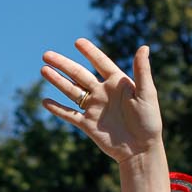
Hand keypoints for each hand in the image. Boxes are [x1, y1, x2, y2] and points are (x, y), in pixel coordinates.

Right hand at [40, 40, 163, 166]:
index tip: (78, 42)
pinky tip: (45, 101)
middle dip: (63, 64)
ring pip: (71, 91)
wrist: (140, 149)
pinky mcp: (87, 124)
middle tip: (46, 55)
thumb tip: (144, 46)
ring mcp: (94, 108)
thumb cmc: (148, 121)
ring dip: (57, 81)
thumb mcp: (146, 93)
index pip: (100, 63)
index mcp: (117, 82)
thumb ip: (142, 71)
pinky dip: (57, 109)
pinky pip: (69, 115)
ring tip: (43, 70)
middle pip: (79, 75)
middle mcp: (103, 92)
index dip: (89, 52)